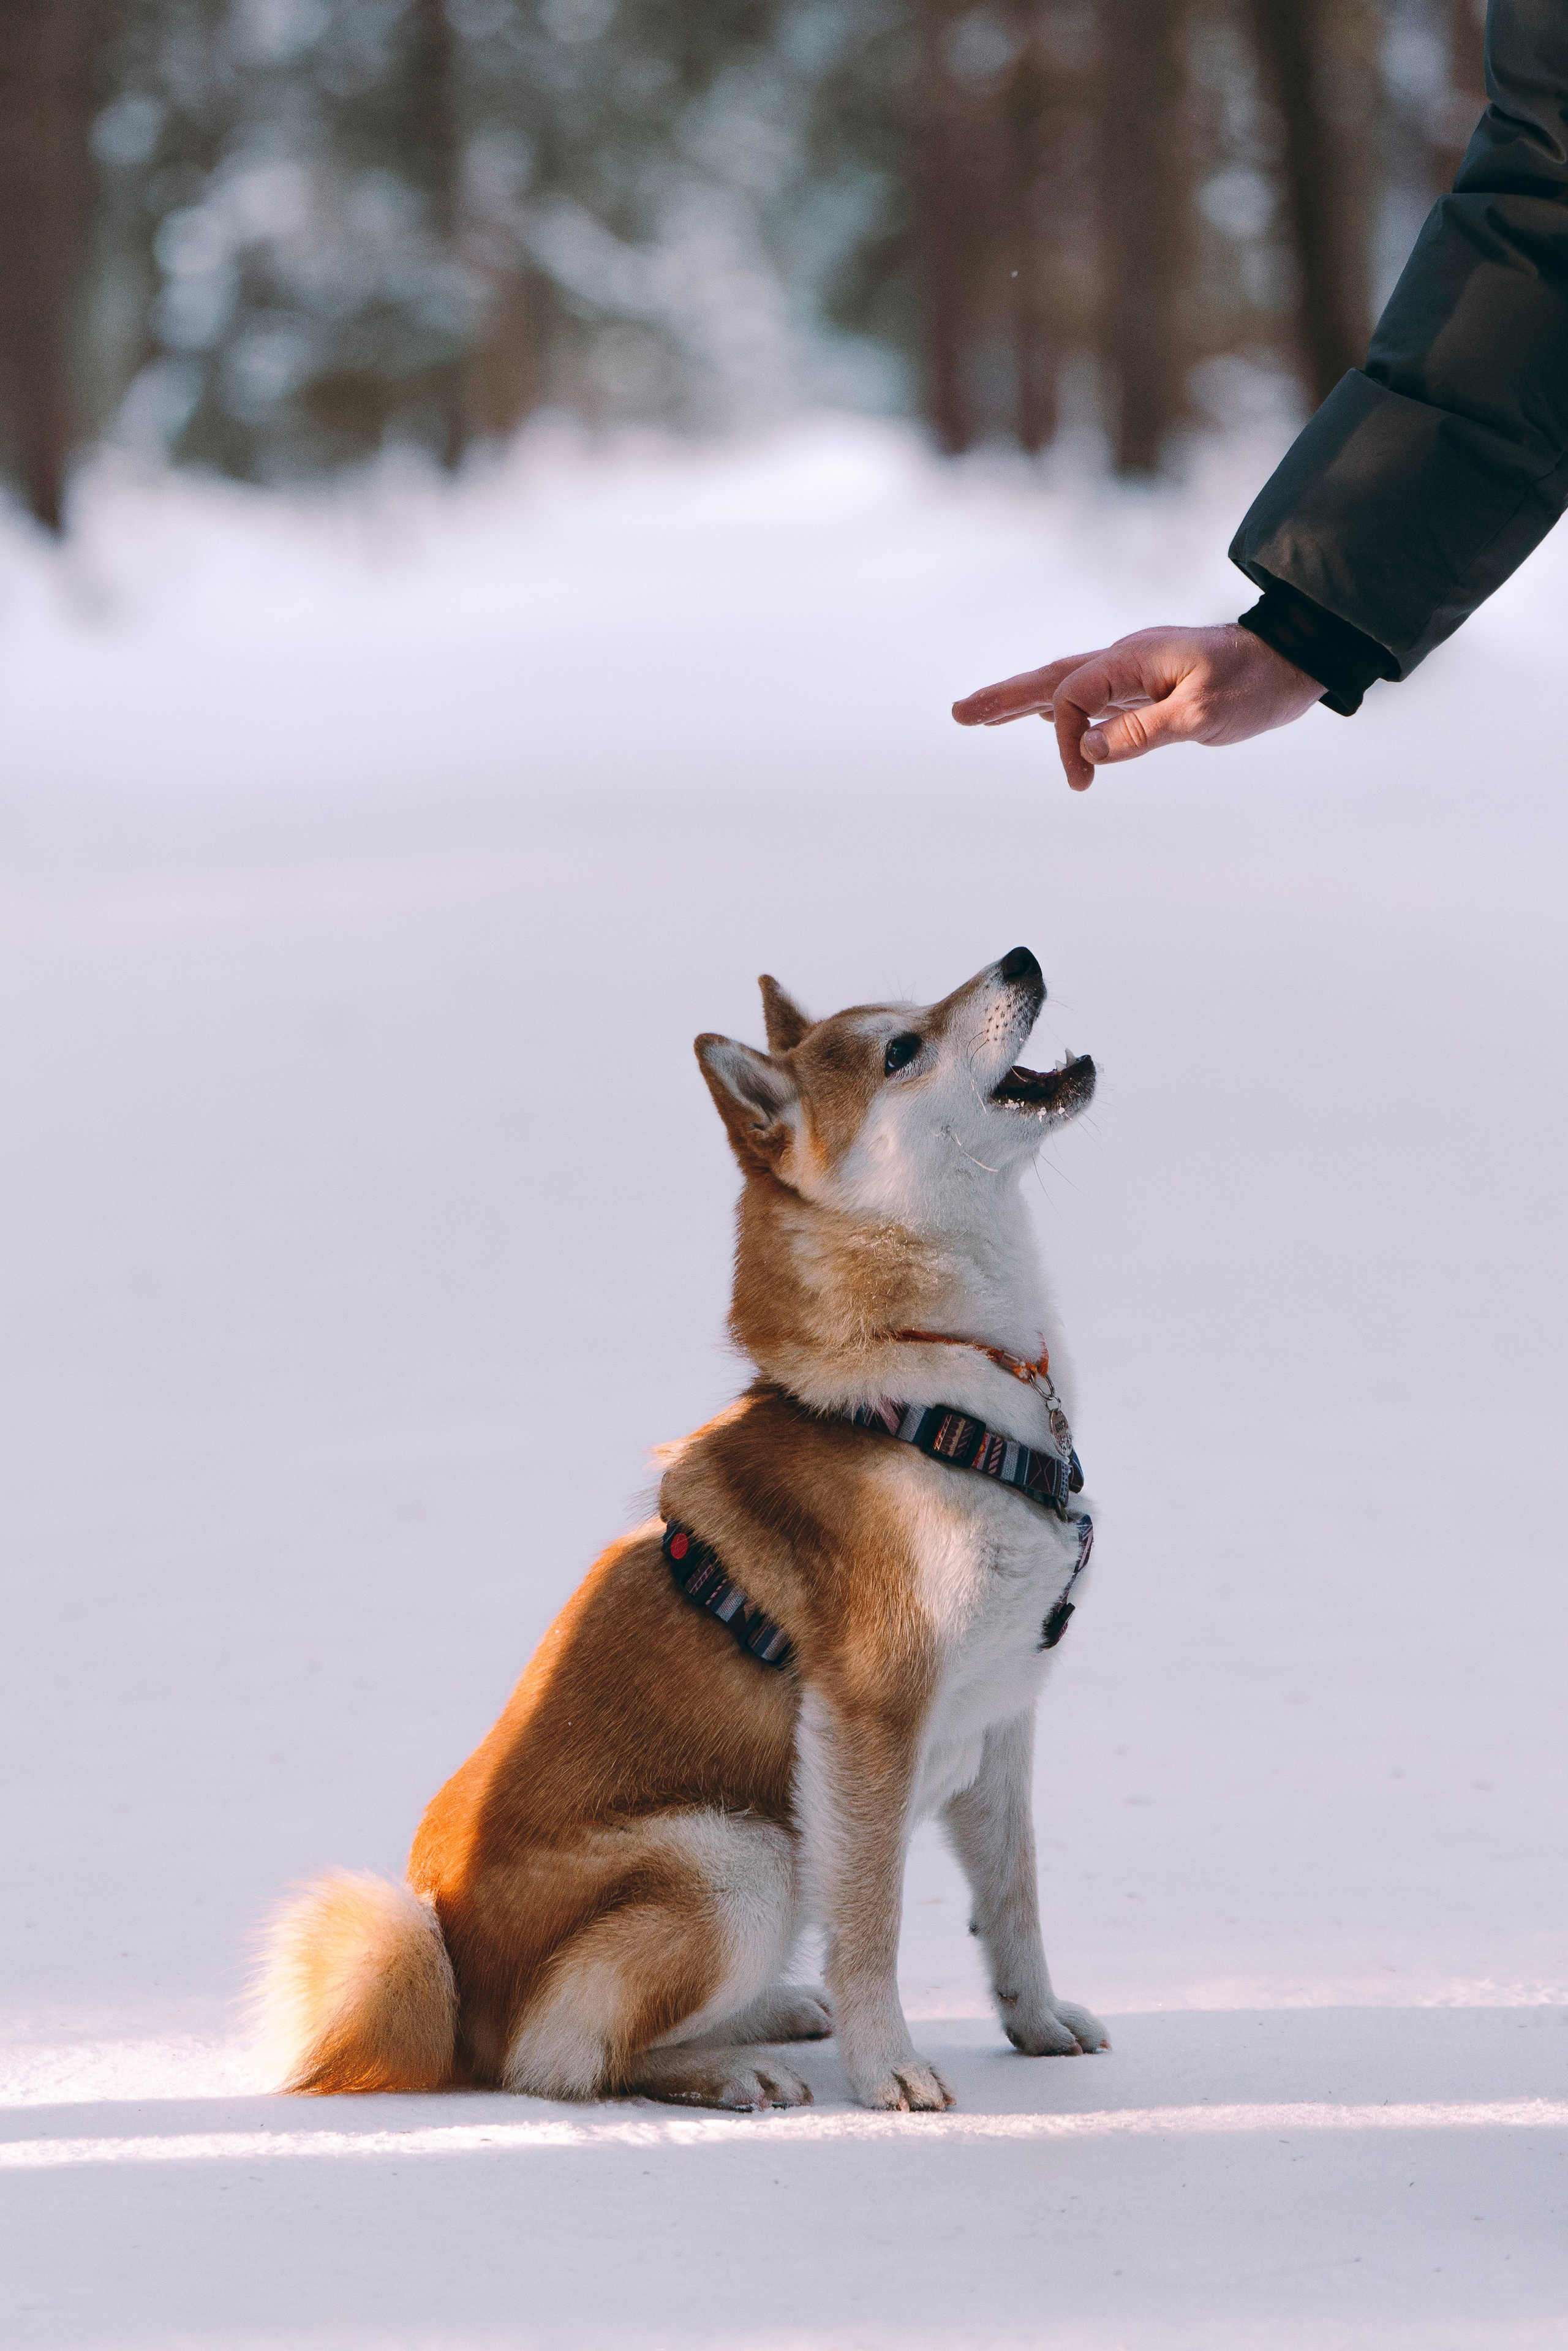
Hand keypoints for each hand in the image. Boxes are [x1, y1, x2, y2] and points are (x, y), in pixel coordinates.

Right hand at [951, 623, 1322, 789]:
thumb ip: (1142, 731)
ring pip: (1065, 685)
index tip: (1082, 781)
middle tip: (959, 713)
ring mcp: (1134, 670)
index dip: (1065, 742)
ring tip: (981, 716)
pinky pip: (1090, 694)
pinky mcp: (1147, 684)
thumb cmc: (1253, 683)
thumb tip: (1089, 750)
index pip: (1072, 699)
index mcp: (1131, 659)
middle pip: (1050, 679)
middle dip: (1003, 698)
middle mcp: (1125, 659)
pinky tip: (1043, 714)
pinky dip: (1059, 705)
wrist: (1291, 660)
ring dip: (1022, 701)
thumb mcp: (1202, 713)